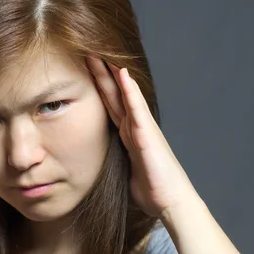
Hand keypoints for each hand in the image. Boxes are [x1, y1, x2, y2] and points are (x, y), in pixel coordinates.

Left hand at [86, 56, 200, 216]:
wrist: (170, 202)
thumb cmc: (150, 188)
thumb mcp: (124, 169)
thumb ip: (114, 158)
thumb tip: (94, 162)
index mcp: (126, 134)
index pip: (108, 104)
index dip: (97, 86)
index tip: (83, 69)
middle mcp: (134, 126)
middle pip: (113, 94)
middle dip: (100, 73)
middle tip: (87, 51)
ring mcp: (142, 128)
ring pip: (124, 95)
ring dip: (112, 74)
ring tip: (100, 53)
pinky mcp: (148, 135)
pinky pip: (136, 109)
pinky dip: (129, 91)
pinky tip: (123, 74)